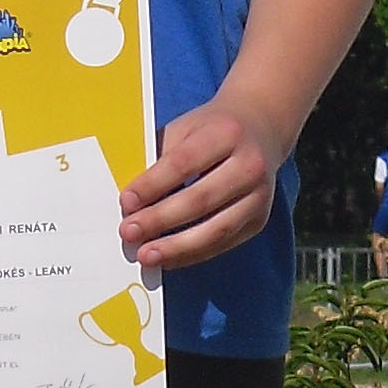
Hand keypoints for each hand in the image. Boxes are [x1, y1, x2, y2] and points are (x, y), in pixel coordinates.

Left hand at [120, 96, 284, 275]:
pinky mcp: (260, 220)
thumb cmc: (211, 131)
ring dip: (177, 247)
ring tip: (146, 255)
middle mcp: (250, 165)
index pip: (184, 162)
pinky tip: (169, 259)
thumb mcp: (185, 129)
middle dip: (160, 219)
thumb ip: (161, 158)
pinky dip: (193, 254)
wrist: (261, 129)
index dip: (153, 184)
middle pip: (201, 199)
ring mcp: (259, 196)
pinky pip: (224, 243)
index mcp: (226, 133)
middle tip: (129, 233)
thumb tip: (131, 201)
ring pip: (216, 229)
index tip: (126, 202)